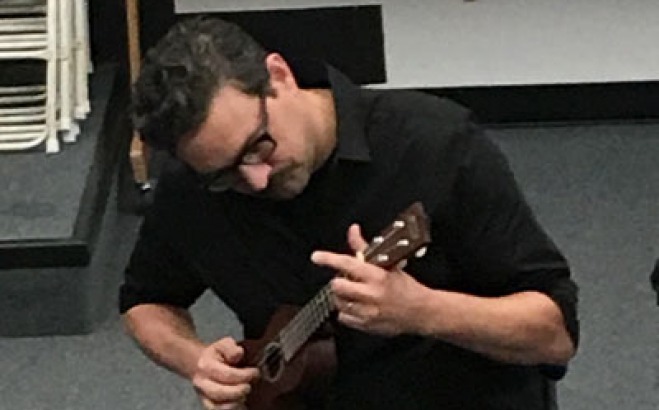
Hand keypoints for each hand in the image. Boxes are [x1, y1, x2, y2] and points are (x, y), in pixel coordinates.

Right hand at [191, 337, 259, 409]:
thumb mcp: (224, 344)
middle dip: (238, 391)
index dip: (243, 375)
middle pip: (220, 393)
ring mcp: (203, 396)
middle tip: (249, 387)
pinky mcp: (207, 404)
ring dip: (234, 404)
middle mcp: (202, 383)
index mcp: (206, 365)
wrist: (201, 364)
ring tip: (245, 397)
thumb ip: (231, 348)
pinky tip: (242, 406)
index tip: (255, 373)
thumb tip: (239, 354)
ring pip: (217, 407)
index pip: (226, 374)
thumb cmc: (217, 355)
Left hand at [311, 224, 428, 335]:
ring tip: (354, 293)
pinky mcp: (366, 326)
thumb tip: (353, 231)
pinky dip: (346, 310)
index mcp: (378, 277)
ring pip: (338, 302)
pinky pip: (343, 317)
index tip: (317, 257)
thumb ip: (365, 249)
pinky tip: (358, 305)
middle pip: (338, 285)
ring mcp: (368, 312)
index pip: (348, 264)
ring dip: (342, 296)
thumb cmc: (405, 287)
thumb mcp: (388, 265)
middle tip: (347, 279)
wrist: (421, 312)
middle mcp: (372, 295)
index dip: (329, 259)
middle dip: (339, 280)